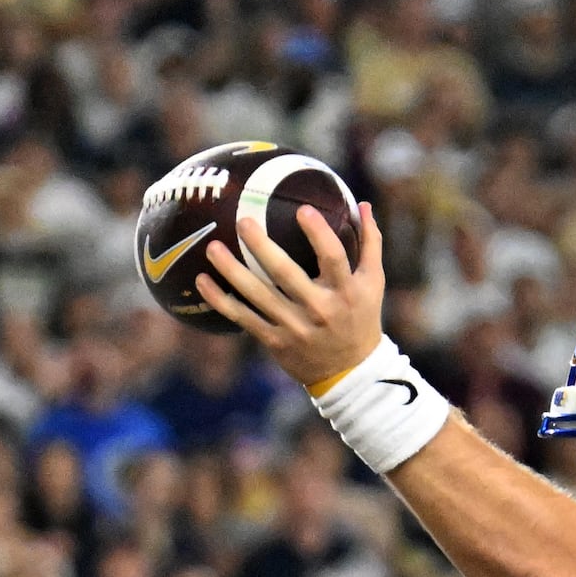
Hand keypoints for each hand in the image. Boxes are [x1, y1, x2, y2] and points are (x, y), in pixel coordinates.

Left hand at [196, 198, 386, 392]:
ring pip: (258, 296)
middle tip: (243, 222)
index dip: (318, 233)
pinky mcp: (275, 342)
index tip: (302, 209)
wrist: (350, 373)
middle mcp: (319, 309)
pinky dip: (221, 301)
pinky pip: (243, 318)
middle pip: (285, 273)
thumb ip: (370, 243)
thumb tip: (363, 203)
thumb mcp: (374, 283)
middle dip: (262, 247)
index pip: (333, 257)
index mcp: (345, 291)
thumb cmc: (361, 318)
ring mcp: (294, 327)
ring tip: (212, 248)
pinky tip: (202, 281)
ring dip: (232, 271)